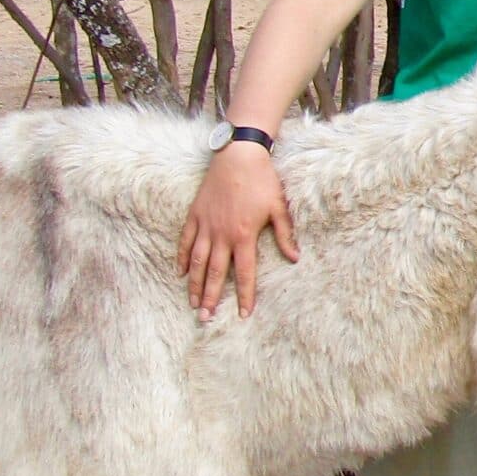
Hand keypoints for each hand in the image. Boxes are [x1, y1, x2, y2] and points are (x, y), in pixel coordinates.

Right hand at [177, 141, 298, 319]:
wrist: (238, 155)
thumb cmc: (262, 181)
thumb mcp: (279, 208)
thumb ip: (285, 235)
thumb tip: (295, 258)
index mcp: (244, 235)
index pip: (244, 274)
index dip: (245, 295)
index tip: (243, 314)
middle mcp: (222, 235)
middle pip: (215, 274)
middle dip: (211, 298)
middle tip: (206, 319)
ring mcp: (206, 226)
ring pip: (197, 262)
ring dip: (195, 285)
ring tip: (193, 304)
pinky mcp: (195, 215)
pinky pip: (185, 242)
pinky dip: (182, 258)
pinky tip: (181, 273)